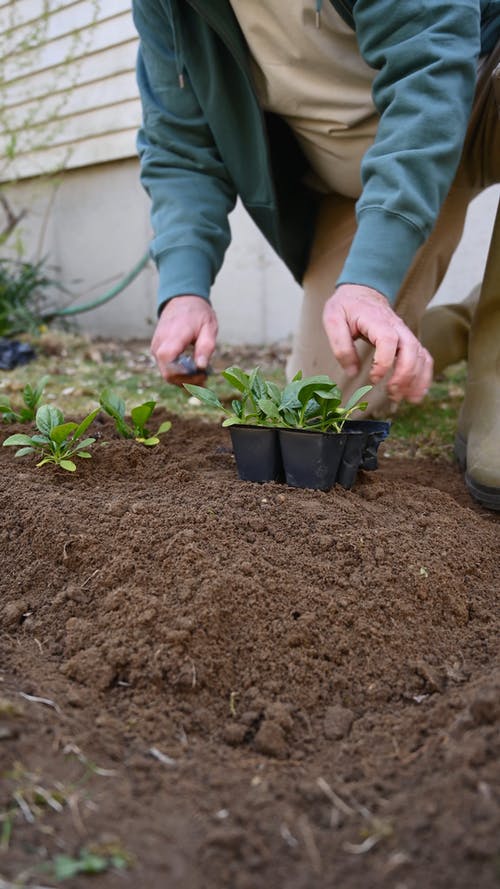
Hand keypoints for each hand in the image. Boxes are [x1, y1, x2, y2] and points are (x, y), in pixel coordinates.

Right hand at [151, 295, 217, 381]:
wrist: (182, 300)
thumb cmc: (197, 313)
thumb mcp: (209, 327)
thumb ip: (205, 347)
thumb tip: (201, 367)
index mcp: (173, 335)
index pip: (168, 361)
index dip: (184, 374)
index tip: (202, 374)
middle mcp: (160, 343)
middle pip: (168, 373)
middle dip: (187, 381)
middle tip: (205, 378)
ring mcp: (156, 347)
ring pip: (167, 373)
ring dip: (184, 379)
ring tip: (201, 375)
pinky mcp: (157, 350)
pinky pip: (166, 368)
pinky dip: (179, 373)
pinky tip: (192, 370)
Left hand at [322, 284, 432, 402]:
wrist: (362, 291)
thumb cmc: (346, 307)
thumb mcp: (333, 320)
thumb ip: (340, 346)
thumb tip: (352, 372)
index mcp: (377, 320)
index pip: (388, 341)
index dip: (384, 362)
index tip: (373, 379)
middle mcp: (397, 327)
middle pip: (411, 350)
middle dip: (405, 375)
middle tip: (391, 394)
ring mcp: (405, 334)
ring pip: (421, 356)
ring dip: (417, 379)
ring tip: (407, 399)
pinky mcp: (408, 341)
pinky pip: (424, 358)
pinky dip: (424, 376)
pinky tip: (416, 393)